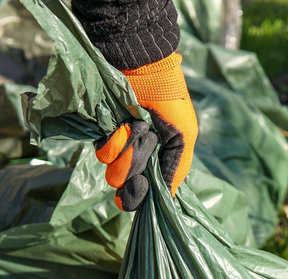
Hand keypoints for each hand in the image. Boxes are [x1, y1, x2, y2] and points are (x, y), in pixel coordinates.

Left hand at [95, 53, 197, 210]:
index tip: (141, 187)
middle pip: (127, 185)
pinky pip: (103, 152)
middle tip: (148, 141)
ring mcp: (120, 147)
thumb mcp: (183, 136)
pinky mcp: (104, 135)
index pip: (145, 194)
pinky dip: (116, 139)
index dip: (139, 196)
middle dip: (135, 165)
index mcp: (159, 163)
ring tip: (139, 126)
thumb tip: (167, 200)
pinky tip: (124, 123)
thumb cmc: (170, 101)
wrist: (144, 69)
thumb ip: (176, 169)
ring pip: (114, 171)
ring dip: (129, 149)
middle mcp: (138, 159)